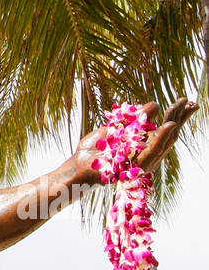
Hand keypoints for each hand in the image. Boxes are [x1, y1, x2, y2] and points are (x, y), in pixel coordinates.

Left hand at [72, 98, 196, 183]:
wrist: (80, 163)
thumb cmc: (98, 147)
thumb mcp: (118, 126)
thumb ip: (136, 117)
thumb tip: (156, 105)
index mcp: (145, 144)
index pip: (165, 128)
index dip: (177, 115)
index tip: (188, 101)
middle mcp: (148, 154)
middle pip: (169, 135)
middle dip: (179, 117)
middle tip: (189, 101)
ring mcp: (144, 162)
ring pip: (164, 143)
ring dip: (173, 124)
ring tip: (181, 108)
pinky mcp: (137, 168)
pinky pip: (152, 151)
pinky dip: (161, 137)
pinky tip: (168, 125)